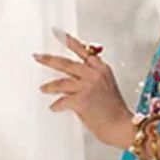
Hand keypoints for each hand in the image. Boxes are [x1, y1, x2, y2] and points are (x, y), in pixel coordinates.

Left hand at [34, 27, 134, 149]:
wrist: (122, 126)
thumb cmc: (116, 111)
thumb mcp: (108, 87)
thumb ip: (94, 78)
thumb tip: (76, 79)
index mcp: (102, 69)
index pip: (83, 50)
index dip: (69, 41)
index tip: (58, 33)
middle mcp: (94, 74)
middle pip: (66, 63)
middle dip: (48, 60)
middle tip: (38, 57)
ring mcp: (86, 86)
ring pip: (60, 82)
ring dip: (49, 86)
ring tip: (43, 88)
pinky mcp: (80, 100)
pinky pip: (62, 100)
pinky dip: (56, 105)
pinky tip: (54, 107)